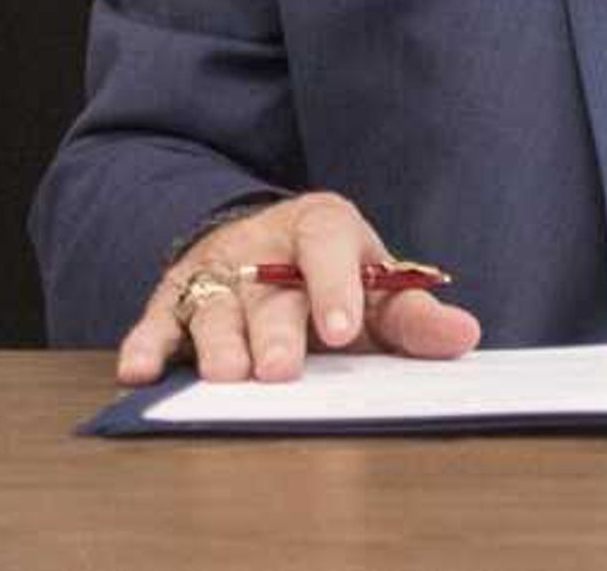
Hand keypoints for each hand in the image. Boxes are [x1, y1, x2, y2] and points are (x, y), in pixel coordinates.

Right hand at [115, 192, 481, 383]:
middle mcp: (262, 245)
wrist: (267, 245)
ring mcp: (215, 271)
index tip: (343, 329)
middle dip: (274, 331)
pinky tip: (140, 371)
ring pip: (213, 307)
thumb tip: (465, 337)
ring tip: (225, 377)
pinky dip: (145, 344)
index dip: (336, 285)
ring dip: (217, 343)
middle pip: (267, 289)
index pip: (328, 245)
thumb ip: (415, 316)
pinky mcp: (173, 298)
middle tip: (280, 370)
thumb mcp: (377, 287)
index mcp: (323, 228)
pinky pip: (156, 321)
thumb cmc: (333, 277)